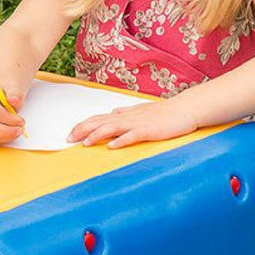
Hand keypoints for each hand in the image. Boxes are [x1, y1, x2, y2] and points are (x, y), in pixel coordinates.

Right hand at [0, 86, 24, 144]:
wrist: (2, 95)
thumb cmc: (7, 92)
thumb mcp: (14, 88)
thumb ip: (15, 93)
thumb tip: (14, 100)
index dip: (9, 119)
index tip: (21, 121)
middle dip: (6, 131)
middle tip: (20, 130)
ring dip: (4, 137)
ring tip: (16, 131)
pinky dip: (1, 140)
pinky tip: (10, 135)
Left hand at [68, 99, 199, 147]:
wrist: (185, 109)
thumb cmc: (163, 112)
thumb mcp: (141, 111)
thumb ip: (125, 112)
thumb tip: (112, 113)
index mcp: (124, 114)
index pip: (98, 118)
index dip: (83, 125)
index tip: (69, 135)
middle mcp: (128, 117)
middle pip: (100, 122)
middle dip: (83, 130)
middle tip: (69, 140)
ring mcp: (138, 123)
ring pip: (113, 127)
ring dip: (98, 134)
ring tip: (85, 143)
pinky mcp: (150, 130)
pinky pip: (134, 135)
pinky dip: (122, 140)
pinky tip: (112, 146)